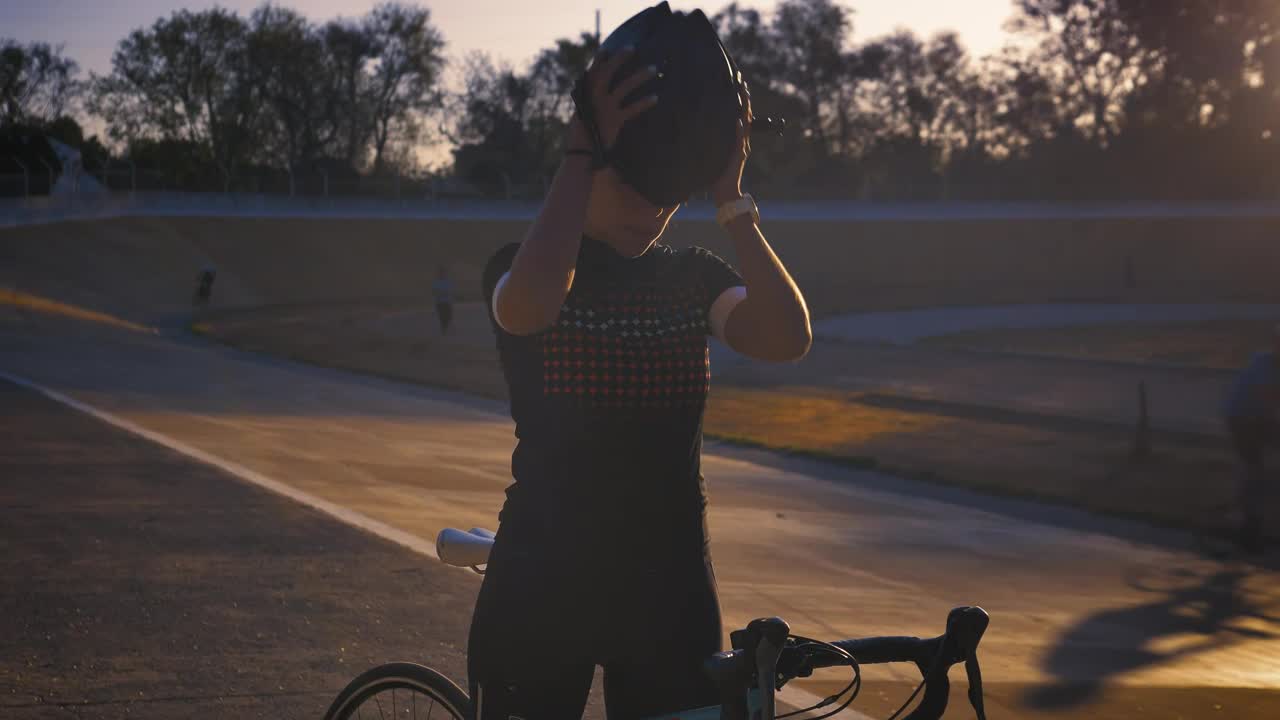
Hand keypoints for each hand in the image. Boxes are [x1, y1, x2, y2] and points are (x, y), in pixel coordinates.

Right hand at [568, 48, 658, 152]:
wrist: (580, 153)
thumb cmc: (582, 136)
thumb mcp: (582, 115)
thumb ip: (589, 102)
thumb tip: (597, 93)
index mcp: (584, 95)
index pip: (592, 72)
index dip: (599, 60)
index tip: (608, 50)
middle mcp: (593, 98)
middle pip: (607, 72)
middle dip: (620, 58)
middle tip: (633, 48)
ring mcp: (604, 108)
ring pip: (624, 86)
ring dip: (640, 76)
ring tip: (653, 68)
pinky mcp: (614, 120)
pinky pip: (632, 108)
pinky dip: (644, 102)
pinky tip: (655, 98)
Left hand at [712, 75, 751, 205]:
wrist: (726, 193)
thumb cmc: (718, 175)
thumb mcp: (716, 153)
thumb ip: (714, 141)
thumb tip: (701, 129)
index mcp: (738, 140)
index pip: (741, 115)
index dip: (740, 99)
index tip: (738, 84)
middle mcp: (742, 142)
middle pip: (745, 114)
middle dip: (744, 97)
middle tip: (740, 80)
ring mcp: (741, 148)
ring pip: (745, 124)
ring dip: (744, 108)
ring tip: (742, 92)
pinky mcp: (738, 157)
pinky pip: (739, 141)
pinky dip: (740, 131)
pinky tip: (738, 121)